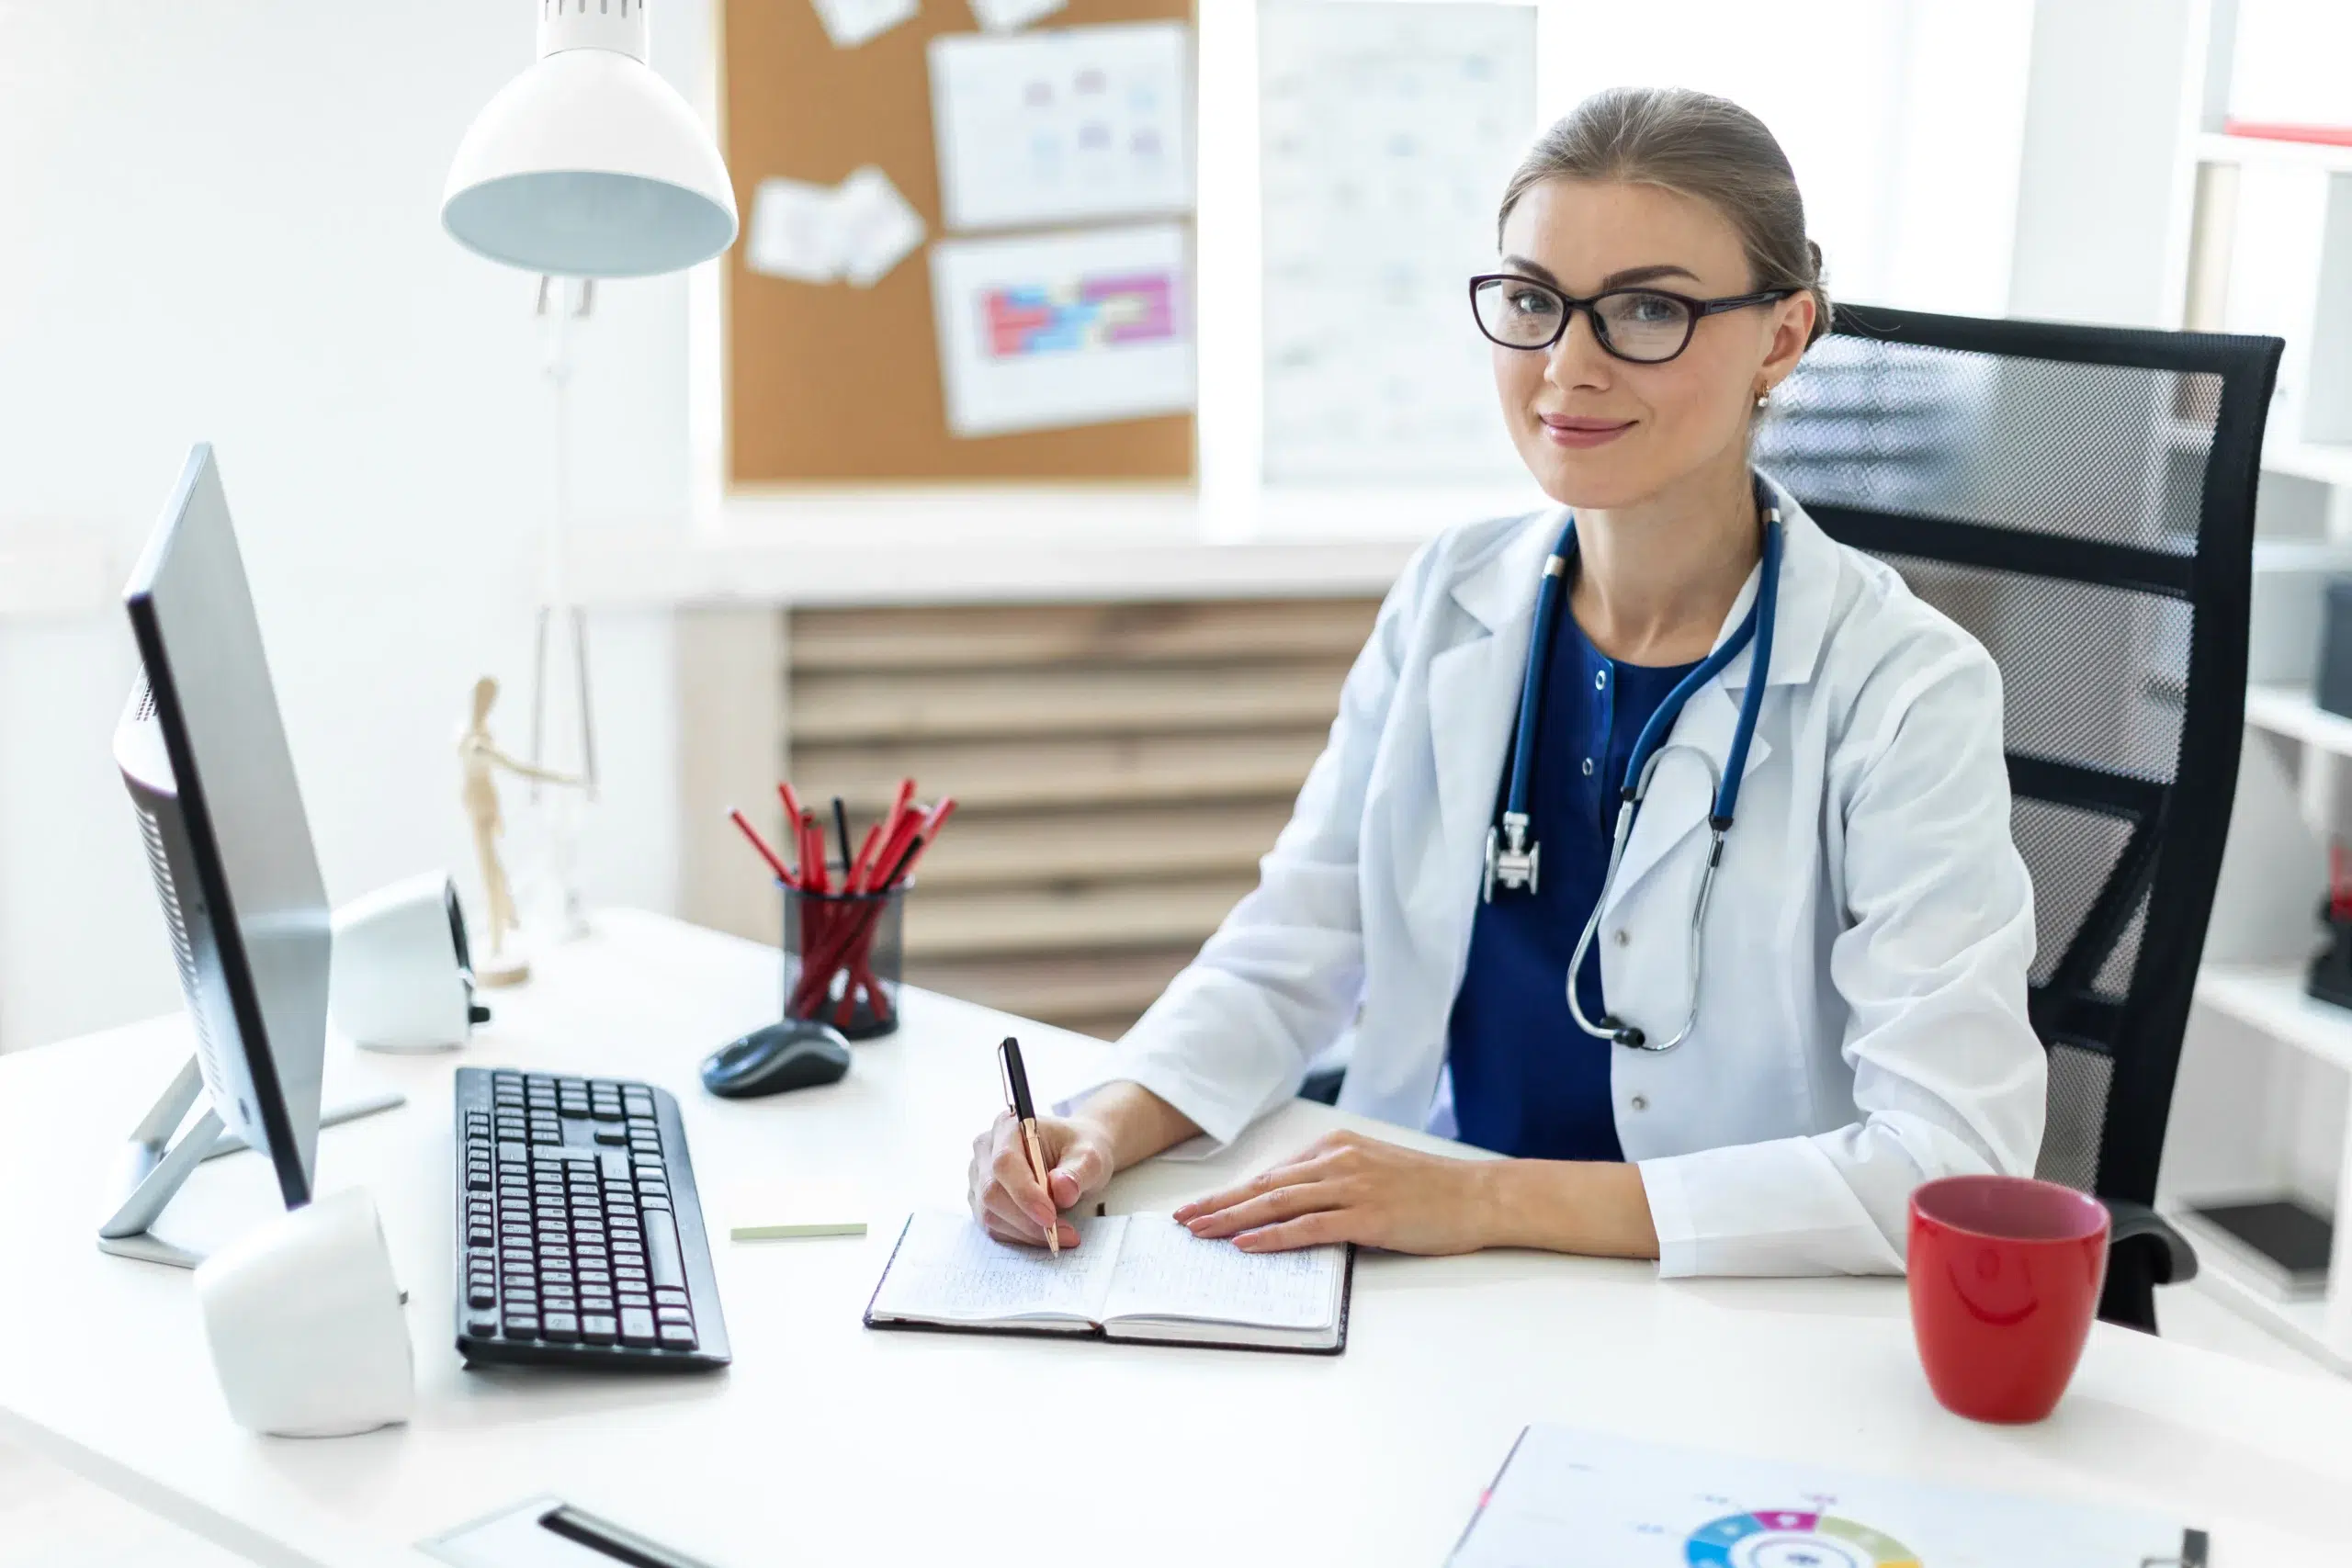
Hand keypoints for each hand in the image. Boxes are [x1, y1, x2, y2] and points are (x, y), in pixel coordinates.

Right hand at [967, 1112, 1116, 1248]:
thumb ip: (1078, 1172)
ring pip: (990, 1214)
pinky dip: (1020, 1236)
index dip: (1024, 1193)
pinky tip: (1044, 1233)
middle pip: (992, 1192)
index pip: (1004, 1162)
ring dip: (1026, 1232)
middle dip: (1026, 1219)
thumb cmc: (1079, 1149)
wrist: (1074, 1154)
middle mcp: (986, 1149)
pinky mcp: (981, 1199)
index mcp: (1008, 1126)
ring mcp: (980, 1176)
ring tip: (1061, 1233)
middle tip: (1062, 1233)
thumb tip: (1062, 1190)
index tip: (1050, 1216)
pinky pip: (993, 1226)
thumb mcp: (1090, 1156)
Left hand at [1173, 1130, 1498, 1254]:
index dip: (1232, 1193)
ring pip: (1278, 1204)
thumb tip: (1289, 1208)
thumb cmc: (1429, 1189)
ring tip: (1200, 1233)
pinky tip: (1247, 1245)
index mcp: (1336, 1147)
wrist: (1478, 1196)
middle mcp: (1338, 1161)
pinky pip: (1309, 1227)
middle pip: (1265, 1187)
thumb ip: (1332, 1182)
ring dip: (1233, 1220)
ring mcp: (1353, 1187)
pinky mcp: (1369, 1215)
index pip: (1272, 1174)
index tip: (1200, 1206)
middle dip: (1218, 1204)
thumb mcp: (1373, 1171)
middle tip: (1182, 1220)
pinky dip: (1274, 1236)